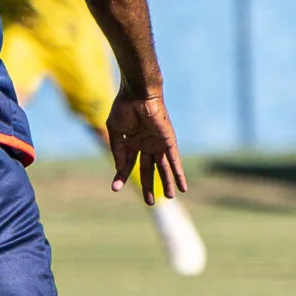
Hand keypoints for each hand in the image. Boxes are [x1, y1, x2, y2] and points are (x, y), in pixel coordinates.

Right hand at [106, 90, 186, 204]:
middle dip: (150, 185)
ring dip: (167, 182)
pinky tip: (181, 185)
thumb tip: (120, 170)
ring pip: (163, 168)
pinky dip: (178, 173)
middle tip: (151, 202)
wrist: (137, 93)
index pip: (128, 164)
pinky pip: (175, 160)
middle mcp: (146, 144)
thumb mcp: (116, 132)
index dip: (121, 176)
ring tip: (169, 197)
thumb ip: (118, 151)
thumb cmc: (124, 108)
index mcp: (132, 141)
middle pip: (149, 169)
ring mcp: (158, 143)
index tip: (114, 188)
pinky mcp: (168, 141)